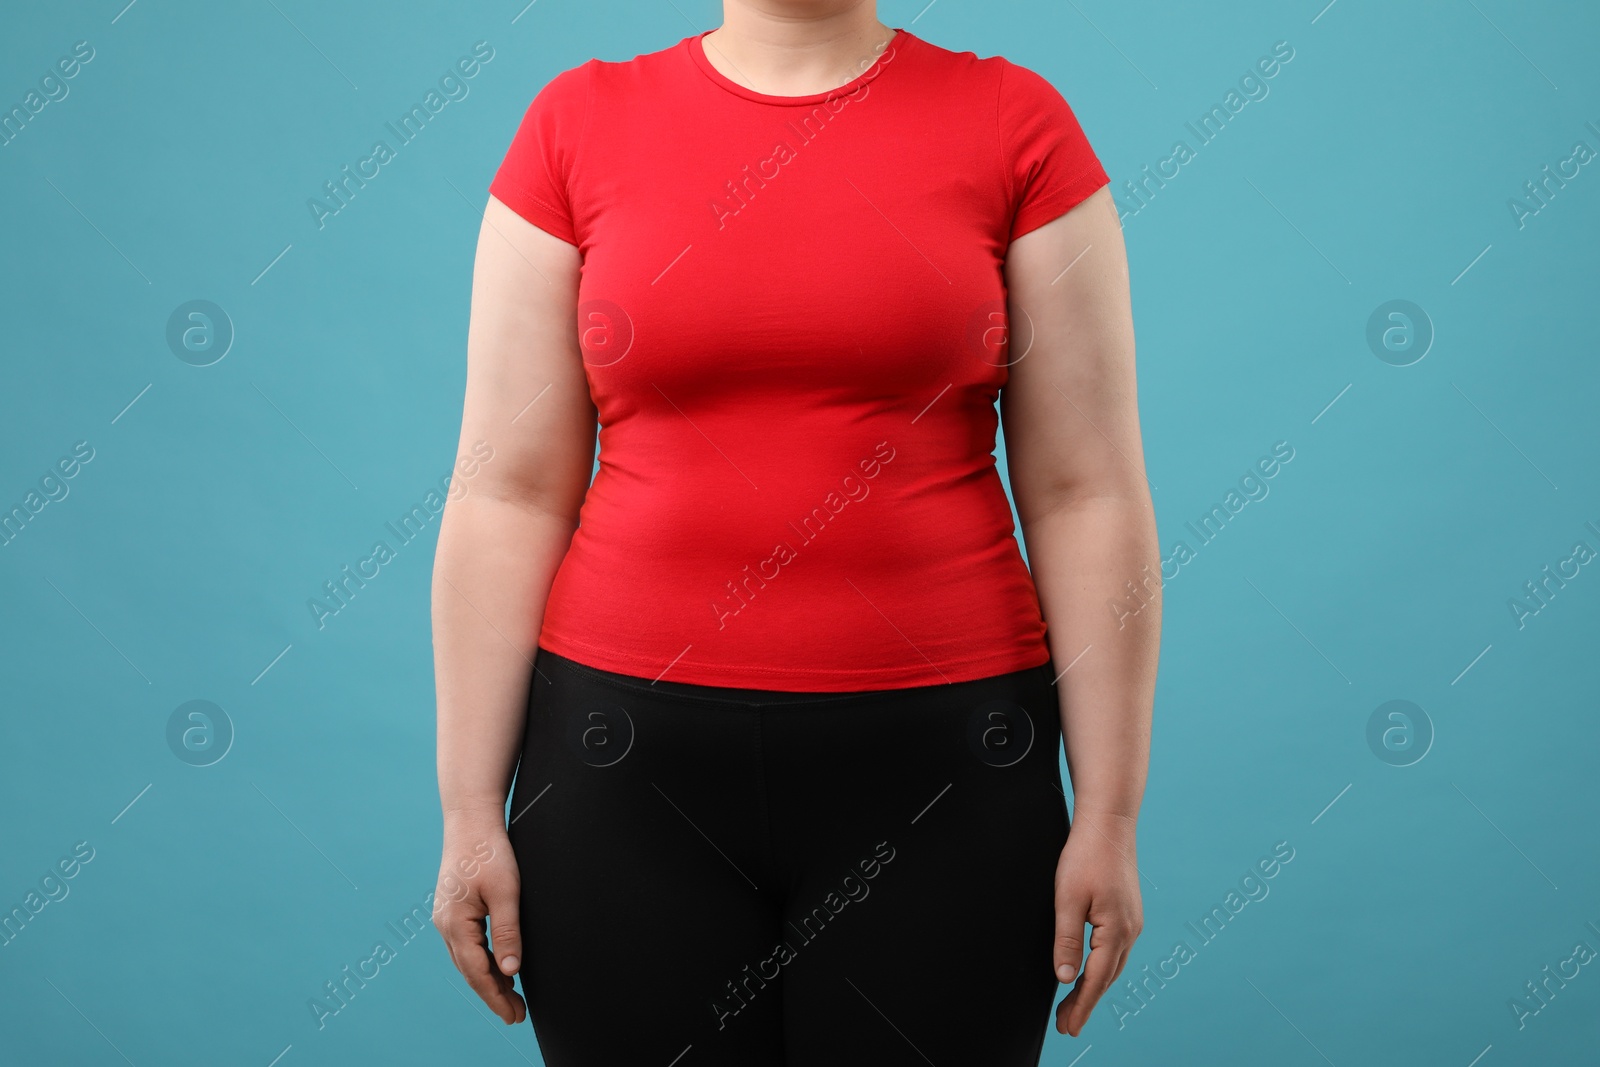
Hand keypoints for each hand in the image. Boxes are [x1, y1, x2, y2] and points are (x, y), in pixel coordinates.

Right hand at [434, 819, 525, 1024]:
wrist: (470, 821)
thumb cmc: (490, 852)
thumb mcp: (506, 893)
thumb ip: (508, 932)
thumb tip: (511, 971)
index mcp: (455, 924)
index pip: (477, 972)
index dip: (496, 996)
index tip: (514, 1015)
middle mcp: (445, 925)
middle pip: (470, 971)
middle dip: (493, 994)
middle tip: (518, 1015)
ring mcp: (446, 918)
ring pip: (468, 960)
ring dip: (489, 979)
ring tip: (512, 998)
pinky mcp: (453, 911)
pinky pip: (467, 946)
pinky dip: (483, 961)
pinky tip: (499, 968)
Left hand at [1052, 808, 1142, 1035]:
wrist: (1109, 823)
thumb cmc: (1086, 856)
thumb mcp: (1067, 899)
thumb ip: (1066, 940)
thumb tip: (1065, 977)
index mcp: (1116, 931)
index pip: (1096, 980)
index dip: (1081, 1006)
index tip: (1068, 1028)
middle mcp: (1130, 930)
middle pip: (1107, 978)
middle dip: (1086, 1003)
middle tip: (1066, 1026)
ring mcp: (1132, 922)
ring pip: (1113, 966)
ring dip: (1094, 987)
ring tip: (1072, 1005)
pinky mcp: (1128, 913)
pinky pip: (1116, 951)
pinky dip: (1102, 968)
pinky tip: (1091, 971)